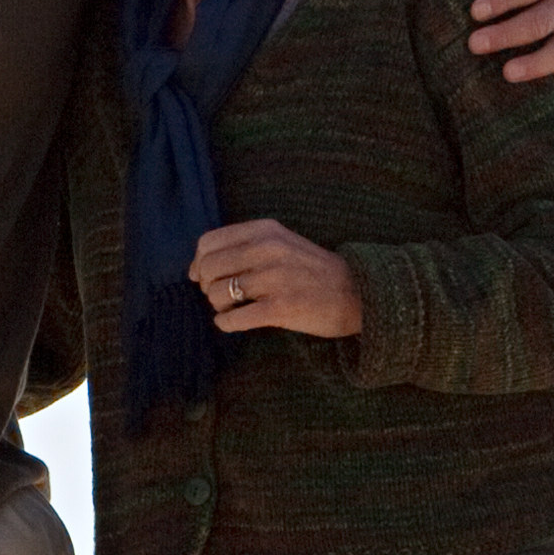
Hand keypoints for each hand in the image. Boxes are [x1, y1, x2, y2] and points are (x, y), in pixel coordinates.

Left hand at [189, 220, 364, 344]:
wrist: (358, 293)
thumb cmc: (313, 271)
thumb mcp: (282, 243)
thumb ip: (243, 247)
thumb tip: (196, 269)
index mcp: (266, 230)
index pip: (208, 243)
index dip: (200, 263)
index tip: (204, 276)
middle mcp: (268, 250)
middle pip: (209, 269)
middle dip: (208, 287)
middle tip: (223, 296)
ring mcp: (275, 279)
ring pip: (217, 294)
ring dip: (219, 306)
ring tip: (235, 308)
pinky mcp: (281, 308)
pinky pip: (233, 318)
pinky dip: (226, 323)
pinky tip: (234, 322)